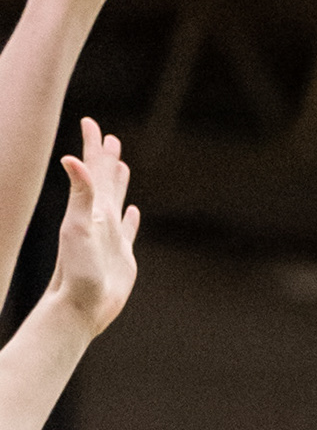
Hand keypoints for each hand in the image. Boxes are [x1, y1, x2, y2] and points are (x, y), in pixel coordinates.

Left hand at [48, 119, 137, 336]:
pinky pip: (128, 230)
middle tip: (109, 137)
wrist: (80, 307)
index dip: (92, 145)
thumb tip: (71, 159)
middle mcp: (99, 219)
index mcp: (91, 208)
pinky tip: (132, 212)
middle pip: (105, 180)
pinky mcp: (121, 256)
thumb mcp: (77, 227)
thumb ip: (80, 193)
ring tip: (122, 166)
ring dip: (119, 182)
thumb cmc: (76, 269)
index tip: (90, 122)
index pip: (92, 169)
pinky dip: (131, 218)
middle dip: (106, 157)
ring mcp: (110, 237)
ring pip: (116, 201)